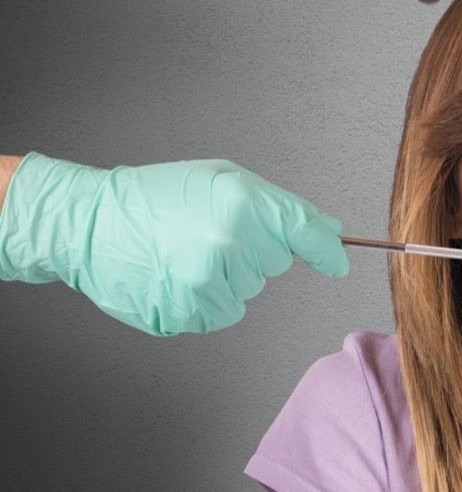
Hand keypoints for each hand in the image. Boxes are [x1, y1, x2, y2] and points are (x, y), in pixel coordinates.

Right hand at [0, 153, 348, 334]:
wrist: (92, 224)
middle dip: (254, 249)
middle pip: (276, 261)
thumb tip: (327, 231)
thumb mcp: (221, 180)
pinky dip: (209, 300)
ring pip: (250, 289)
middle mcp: (230, 240)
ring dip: (229, 276)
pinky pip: (225, 312)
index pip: (304, 230)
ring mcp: (209, 278)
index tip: (338, 262)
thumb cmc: (155, 197)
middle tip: (209, 232)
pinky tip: (180, 276)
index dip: (327, 249)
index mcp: (241, 201)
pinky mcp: (191, 309)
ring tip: (187, 252)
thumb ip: (278, 206)